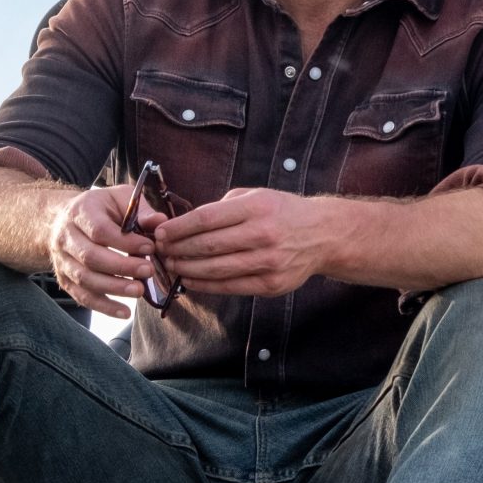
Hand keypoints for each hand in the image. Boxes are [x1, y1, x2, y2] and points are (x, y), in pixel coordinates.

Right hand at [46, 182, 161, 319]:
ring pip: (85, 278)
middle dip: (122, 266)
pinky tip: (124, 312)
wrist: (60, 219)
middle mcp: (66, 236)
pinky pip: (82, 296)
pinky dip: (103, 306)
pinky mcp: (65, 278)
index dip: (125, 241)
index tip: (150, 247)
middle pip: (91, 256)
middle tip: (148, 270)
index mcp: (81, 212)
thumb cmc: (99, 209)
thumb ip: (140, 210)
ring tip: (140, 291)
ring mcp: (62, 259)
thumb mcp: (119, 199)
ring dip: (114, 288)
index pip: (100, 230)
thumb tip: (161, 222)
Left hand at [152, 188, 334, 296]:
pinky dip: (205, 285)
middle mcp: (263, 234)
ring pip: (216, 269)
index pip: (207, 219)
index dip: (179, 228)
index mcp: (257, 207)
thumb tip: (187, 223)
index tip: (161, 232)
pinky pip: (230, 287)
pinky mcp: (271, 284)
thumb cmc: (283, 212)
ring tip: (171, 266)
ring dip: (187, 269)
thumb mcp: (257, 196)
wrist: (323, 235)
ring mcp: (268, 262)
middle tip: (159, 251)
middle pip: (208, 245)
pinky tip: (190, 280)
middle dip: (177, 250)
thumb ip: (224, 207)